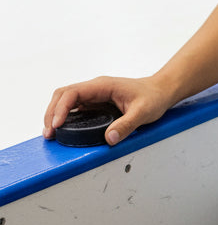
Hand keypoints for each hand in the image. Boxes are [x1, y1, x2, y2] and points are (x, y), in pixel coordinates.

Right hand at [43, 75, 172, 146]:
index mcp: (103, 86)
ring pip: (66, 100)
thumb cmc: (153, 97)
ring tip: (51, 133)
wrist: (161, 91)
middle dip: (52, 112)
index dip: (61, 108)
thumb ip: (126, 125)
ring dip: (55, 114)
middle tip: (49, 132)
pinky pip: (74, 107)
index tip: (56, 124)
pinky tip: (62, 129)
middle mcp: (96, 88)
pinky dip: (64, 116)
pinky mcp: (96, 103)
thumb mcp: (143, 112)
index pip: (73, 92)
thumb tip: (109, 139)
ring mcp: (95, 95)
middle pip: (63, 94)